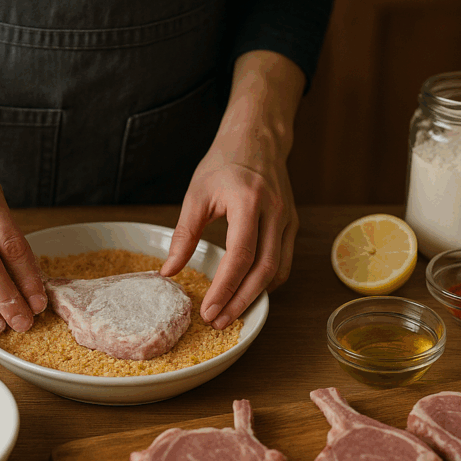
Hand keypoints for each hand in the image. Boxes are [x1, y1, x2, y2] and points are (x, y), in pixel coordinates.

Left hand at [160, 51, 304, 328]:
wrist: (257, 139)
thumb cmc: (224, 163)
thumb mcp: (196, 195)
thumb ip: (183, 235)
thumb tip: (168, 272)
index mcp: (247, 201)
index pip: (240, 255)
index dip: (224, 288)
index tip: (208, 310)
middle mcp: (274, 212)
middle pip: (264, 270)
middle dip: (241, 301)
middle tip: (219, 322)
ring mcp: (288, 219)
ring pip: (278, 270)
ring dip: (256, 296)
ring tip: (231, 313)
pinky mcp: (292, 224)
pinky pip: (284, 262)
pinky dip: (267, 282)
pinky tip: (248, 291)